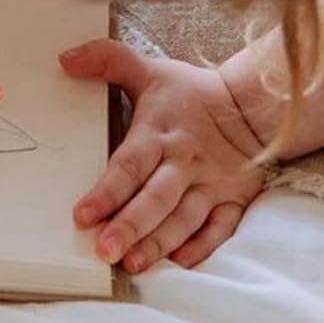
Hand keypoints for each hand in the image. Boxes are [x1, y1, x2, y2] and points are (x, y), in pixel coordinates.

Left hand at [60, 39, 270, 273]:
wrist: (258, 103)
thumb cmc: (193, 94)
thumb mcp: (150, 70)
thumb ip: (107, 60)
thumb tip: (66, 58)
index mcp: (160, 133)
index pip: (129, 166)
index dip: (106, 192)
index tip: (82, 215)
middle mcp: (185, 162)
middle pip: (156, 199)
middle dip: (130, 226)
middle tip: (105, 250)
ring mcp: (211, 183)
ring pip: (184, 219)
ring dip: (158, 243)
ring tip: (132, 264)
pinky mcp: (234, 199)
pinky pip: (220, 228)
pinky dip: (202, 247)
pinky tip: (178, 262)